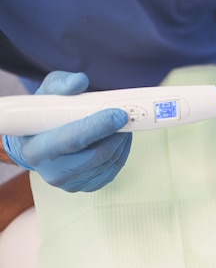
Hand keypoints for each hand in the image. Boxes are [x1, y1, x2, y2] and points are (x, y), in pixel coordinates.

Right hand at [1, 71, 131, 191]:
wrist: (38, 144)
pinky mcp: (86, 186)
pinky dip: (121, 152)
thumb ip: (62, 85)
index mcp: (36, 150)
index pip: (72, 140)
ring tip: (124, 124)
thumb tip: (80, 81)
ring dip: (122, 142)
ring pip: (108, 162)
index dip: (98, 127)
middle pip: (96, 155)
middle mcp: (52, 172)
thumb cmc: (44, 116)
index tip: (119, 114)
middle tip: (127, 116)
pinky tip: (120, 138)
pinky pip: (112, 170)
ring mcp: (71, 183)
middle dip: (117, 135)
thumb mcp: (47, 94)